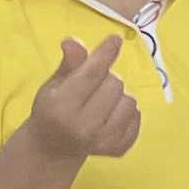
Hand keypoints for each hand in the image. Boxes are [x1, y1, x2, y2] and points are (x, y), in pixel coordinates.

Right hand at [18, 34, 141, 165]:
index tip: (115, 39)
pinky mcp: (117, 149)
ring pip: (130, 101)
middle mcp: (84, 126)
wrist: (52, 149)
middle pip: (115, 84)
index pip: (91, 75)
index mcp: (62, 107)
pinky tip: (111, 115)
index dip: (105, 54)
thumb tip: (74, 41)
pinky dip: (128, 113)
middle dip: (106, 78)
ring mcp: (103, 140)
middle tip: (93, 85)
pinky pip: (137, 118)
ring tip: (102, 101)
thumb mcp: (53, 85)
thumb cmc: (51, 110)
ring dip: (119, 96)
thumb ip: (69, 64)